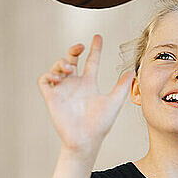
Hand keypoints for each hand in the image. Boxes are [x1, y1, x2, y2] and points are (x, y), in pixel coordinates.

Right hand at [37, 34, 134, 155]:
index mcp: (89, 84)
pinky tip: (59, 77)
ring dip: (61, 62)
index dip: (95, 49)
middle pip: (71, 60)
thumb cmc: (99, 125)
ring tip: (69, 67)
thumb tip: (132, 72)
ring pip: (57, 67)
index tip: (97, 37)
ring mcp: (63, 90)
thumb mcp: (114, 102)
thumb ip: (122, 86)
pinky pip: (44, 80)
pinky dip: (49, 75)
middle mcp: (75, 85)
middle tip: (79, 47)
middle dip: (73, 50)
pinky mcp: (52, 97)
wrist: (86, 140)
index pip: (91, 61)